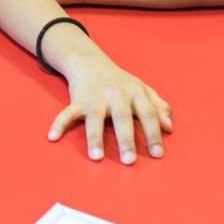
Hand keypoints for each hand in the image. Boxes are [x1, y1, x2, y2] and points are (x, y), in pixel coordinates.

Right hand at [50, 50, 172, 164]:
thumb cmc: (121, 81)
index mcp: (135, 92)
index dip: (153, 134)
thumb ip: (158, 106)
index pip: (147, 114)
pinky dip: (59, 124)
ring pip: (95, 118)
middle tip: (129, 161)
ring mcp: (95, 97)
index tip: (157, 154)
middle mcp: (116, 94)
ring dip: (95, 137)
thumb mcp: (143, 89)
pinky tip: (53, 137)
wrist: (90, 62)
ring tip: (96, 157)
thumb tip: (170, 127)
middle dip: (126, 139)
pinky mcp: (77, 100)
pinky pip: (67, 113)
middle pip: (122, 118)